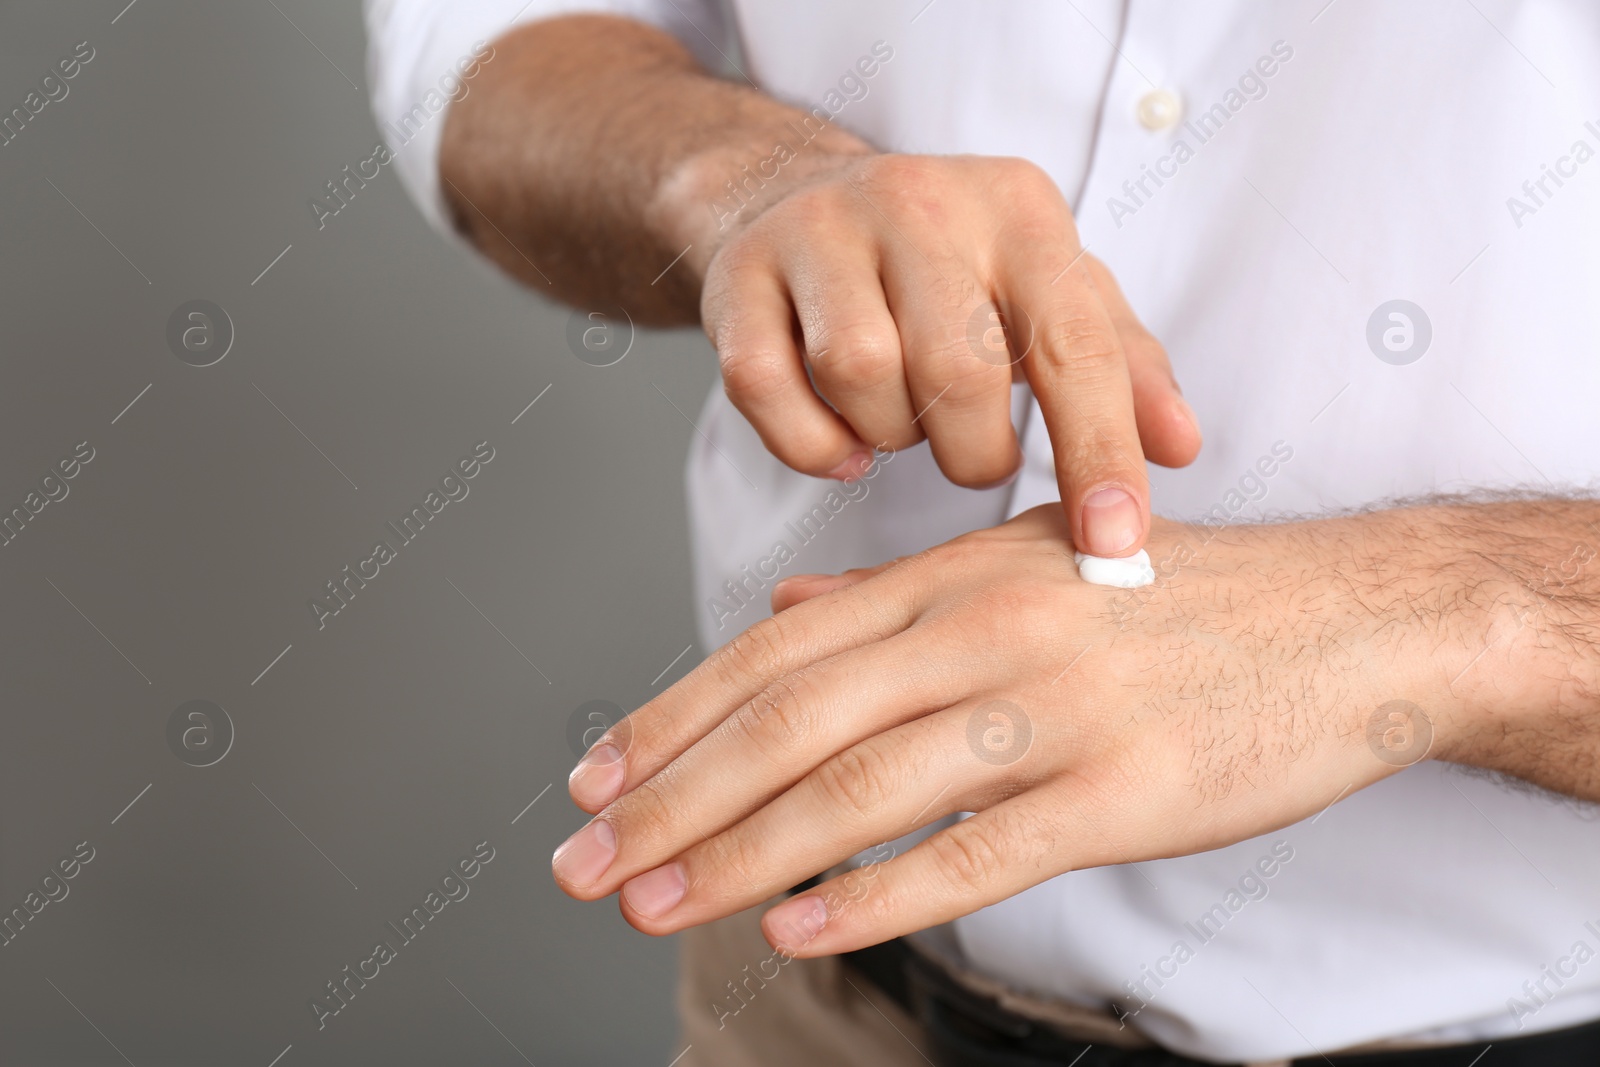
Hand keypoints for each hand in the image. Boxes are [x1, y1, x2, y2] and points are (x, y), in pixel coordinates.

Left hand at [552, 505, 1471, 954]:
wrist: (1350, 620)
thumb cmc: (1178, 598)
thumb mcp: (1029, 565)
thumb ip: (901, 593)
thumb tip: (790, 609)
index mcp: (955, 577)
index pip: (777, 653)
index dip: (673, 718)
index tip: (596, 780)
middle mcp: (986, 631)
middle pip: (791, 721)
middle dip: (673, 798)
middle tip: (586, 864)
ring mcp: (1053, 710)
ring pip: (861, 788)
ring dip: (742, 853)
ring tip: (656, 905)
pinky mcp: (1121, 792)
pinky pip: (976, 852)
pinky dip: (878, 893)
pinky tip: (800, 925)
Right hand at [693, 153, 1201, 556]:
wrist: (791, 193)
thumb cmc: (945, 266)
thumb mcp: (1048, 292)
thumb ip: (1122, 365)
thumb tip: (1181, 448)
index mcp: (1018, 209)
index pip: (1076, 343)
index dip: (1101, 451)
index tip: (1116, 544)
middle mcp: (919, 201)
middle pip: (960, 373)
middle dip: (972, 451)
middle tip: (968, 451)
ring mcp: (818, 230)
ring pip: (861, 376)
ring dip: (890, 436)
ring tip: (901, 421)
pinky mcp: (738, 274)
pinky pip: (768, 391)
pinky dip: (810, 444)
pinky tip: (841, 433)